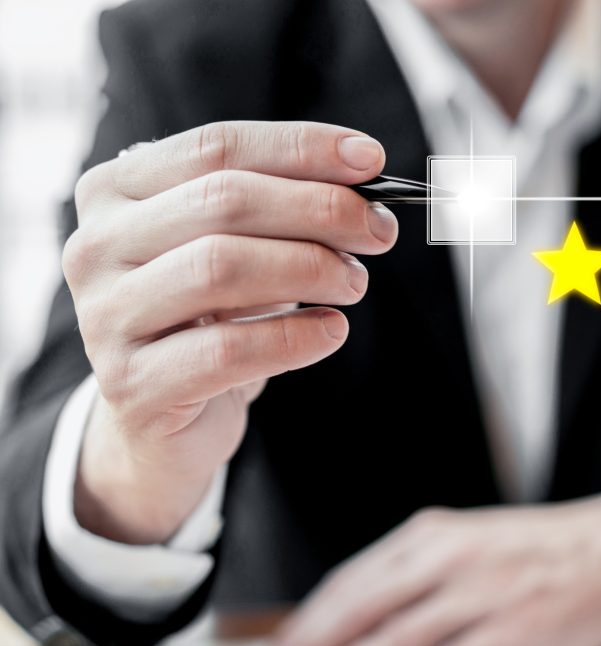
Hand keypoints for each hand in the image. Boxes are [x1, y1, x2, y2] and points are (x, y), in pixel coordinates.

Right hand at [64, 121, 396, 543]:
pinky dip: (294, 337)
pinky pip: (227, 351)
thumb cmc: (210, 317)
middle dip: (319, 209)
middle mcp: (96, 246)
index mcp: (114, 191)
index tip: (371, 160)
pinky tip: (332, 330)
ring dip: (310, 268)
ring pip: (221, 268)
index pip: (216, 147)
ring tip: (354, 282)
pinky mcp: (134, 386)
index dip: (301, 149)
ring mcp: (106, 317)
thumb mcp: (238, 249)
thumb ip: (283, 204)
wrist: (163, 416)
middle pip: (223, 202)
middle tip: (378, 232)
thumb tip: (362, 167)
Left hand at [257, 499, 600, 645]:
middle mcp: (449, 560)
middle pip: (359, 611)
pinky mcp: (514, 631)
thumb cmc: (534, 550)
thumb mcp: (465, 541)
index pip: (348, 583)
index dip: (305, 624)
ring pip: (396, 640)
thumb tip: (350, 617)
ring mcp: (482, 595)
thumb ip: (411, 573)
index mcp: (430, 536)